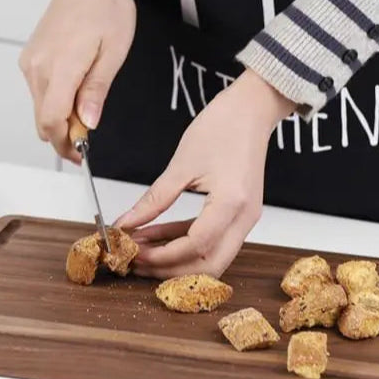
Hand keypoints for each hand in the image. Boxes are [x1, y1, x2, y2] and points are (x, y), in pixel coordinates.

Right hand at [20, 0, 135, 162]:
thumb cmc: (106, 7)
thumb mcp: (113, 51)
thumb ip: (96, 90)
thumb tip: (87, 122)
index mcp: (61, 68)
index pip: (51, 122)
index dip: (66, 144)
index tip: (83, 153)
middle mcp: (38, 67)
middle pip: (42, 120)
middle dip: (64, 136)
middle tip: (89, 137)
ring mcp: (31, 62)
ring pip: (39, 107)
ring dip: (59, 118)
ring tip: (86, 111)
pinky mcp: (30, 57)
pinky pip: (38, 91)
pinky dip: (53, 100)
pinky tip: (74, 92)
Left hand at [117, 69, 295, 277]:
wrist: (251, 109)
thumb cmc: (222, 126)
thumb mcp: (181, 164)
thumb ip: (154, 199)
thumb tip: (127, 222)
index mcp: (231, 202)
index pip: (195, 246)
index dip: (162, 255)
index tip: (133, 252)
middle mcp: (244, 218)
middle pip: (209, 265)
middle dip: (170, 269)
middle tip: (136, 262)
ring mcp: (245, 218)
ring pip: (211, 257)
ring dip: (176, 258)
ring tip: (141, 249)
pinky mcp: (240, 213)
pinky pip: (213, 239)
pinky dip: (185, 242)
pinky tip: (157, 235)